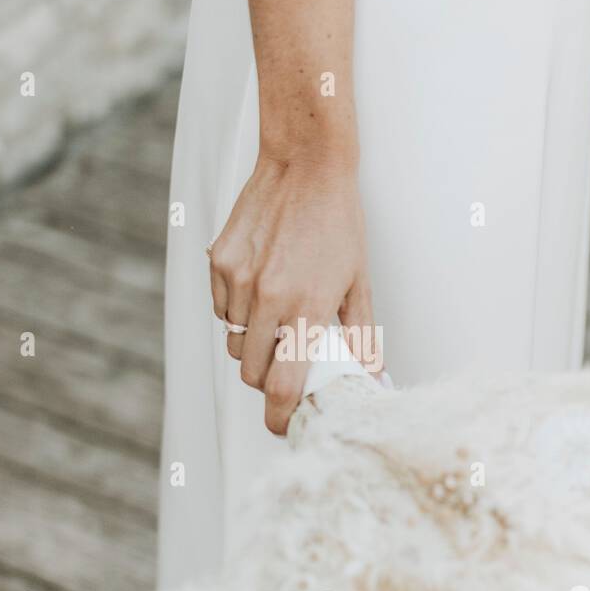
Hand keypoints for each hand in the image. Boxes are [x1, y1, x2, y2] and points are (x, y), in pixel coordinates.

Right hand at [209, 147, 374, 434]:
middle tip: (285, 364)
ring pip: (234, 340)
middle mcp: (266, 298)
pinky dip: (237, 311)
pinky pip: (221, 307)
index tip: (283, 427)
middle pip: (251, 371)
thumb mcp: (358, 280)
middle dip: (267, 378)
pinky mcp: (218, 261)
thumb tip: (371, 377)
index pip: (282, 385)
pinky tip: (259, 286)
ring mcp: (237, 279)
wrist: (305, 163)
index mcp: (305, 308)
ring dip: (253, 342)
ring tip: (277, 315)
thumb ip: (360, 335)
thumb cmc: (338, 221)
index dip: (280, 417)